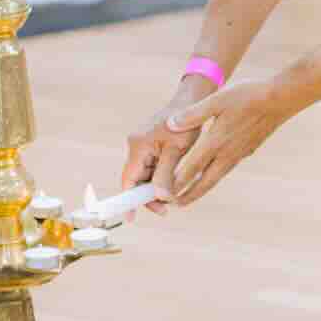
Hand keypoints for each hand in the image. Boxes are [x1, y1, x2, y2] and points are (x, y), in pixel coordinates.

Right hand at [119, 76, 216, 216]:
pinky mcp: (150, 144)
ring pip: (145, 174)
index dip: (128, 200)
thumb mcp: (176, 151)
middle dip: (149, 195)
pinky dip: (159, 177)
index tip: (131, 218)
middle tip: (166, 208)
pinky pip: (151, 166)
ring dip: (156, 187)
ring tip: (173, 196)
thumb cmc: (185, 125)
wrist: (192, 102)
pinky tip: (172, 183)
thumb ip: (166, 175)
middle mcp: (135, 145)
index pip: (128, 179)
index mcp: (138, 146)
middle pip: (136, 179)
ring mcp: (142, 145)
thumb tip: (160, 197)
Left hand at [162, 78, 299, 206]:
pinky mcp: (248, 150)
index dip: (177, 183)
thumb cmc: (248, 96)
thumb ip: (193, 114)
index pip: (192, 168)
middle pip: (205, 181)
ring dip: (202, 188)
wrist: (280, 100)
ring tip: (191, 196)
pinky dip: (215, 177)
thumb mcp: (217, 100)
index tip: (165, 195)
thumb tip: (170, 124)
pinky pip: (227, 169)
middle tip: (176, 206)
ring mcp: (239, 153)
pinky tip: (214, 174)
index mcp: (216, 141)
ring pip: (217, 177)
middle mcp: (227, 153)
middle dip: (189, 194)